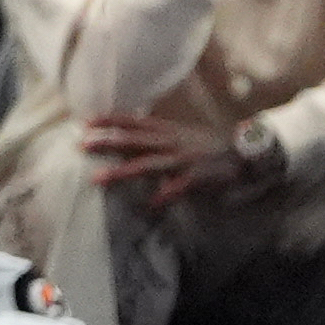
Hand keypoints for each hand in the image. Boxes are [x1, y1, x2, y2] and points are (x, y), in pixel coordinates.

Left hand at [82, 111, 243, 205]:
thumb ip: (152, 137)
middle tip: (81, 146)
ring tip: (99, 178)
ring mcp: (183, 159)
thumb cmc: (204, 146)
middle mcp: (170, 142)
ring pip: (148, 164)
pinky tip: (151, 204)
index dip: (109, 121)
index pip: (132, 122)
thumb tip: (122, 141)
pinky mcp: (197, 177)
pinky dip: (165, 194)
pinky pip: (178, 187)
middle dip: (107, 143)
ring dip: (122, 171)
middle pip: (133, 141)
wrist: (242, 152)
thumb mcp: (177, 134)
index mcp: (165, 130)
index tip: (85, 123)